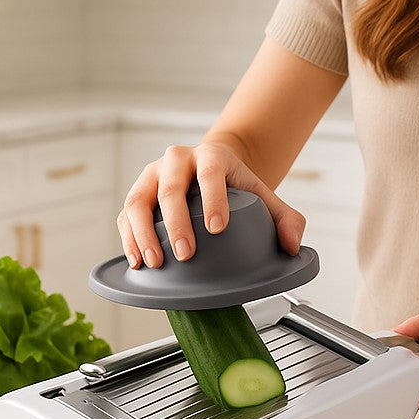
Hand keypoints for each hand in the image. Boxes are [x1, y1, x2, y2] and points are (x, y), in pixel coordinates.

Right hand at [116, 140, 306, 267]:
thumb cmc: (235, 186)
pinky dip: (128, 238)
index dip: (212, 198)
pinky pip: (126, 215)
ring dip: (143, 232)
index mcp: (210, 156)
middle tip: (186, 254)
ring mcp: (152, 176)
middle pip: (170, 188)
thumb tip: (293, 245)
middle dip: (175, 222)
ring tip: (155, 262)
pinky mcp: (138, 194)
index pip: (209, 173)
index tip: (217, 228)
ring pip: (139, 200)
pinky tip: (137, 261)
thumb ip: (286, 218)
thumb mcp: (264, 196)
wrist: (210, 169)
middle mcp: (176, 161)